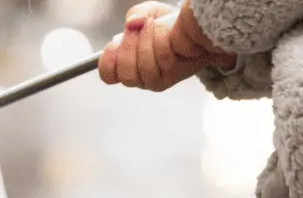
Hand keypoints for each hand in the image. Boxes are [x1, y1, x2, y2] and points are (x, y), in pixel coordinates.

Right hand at [98, 1, 236, 91]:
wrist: (195, 30)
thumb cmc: (167, 24)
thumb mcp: (147, 13)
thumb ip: (135, 15)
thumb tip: (132, 23)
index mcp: (126, 64)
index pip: (108, 74)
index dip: (108, 61)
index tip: (114, 44)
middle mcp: (139, 76)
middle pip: (125, 74)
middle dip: (129, 46)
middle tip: (138, 27)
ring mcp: (156, 80)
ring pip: (144, 68)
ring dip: (147, 41)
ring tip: (153, 24)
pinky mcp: (172, 77)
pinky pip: (162, 61)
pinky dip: (161, 41)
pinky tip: (164, 30)